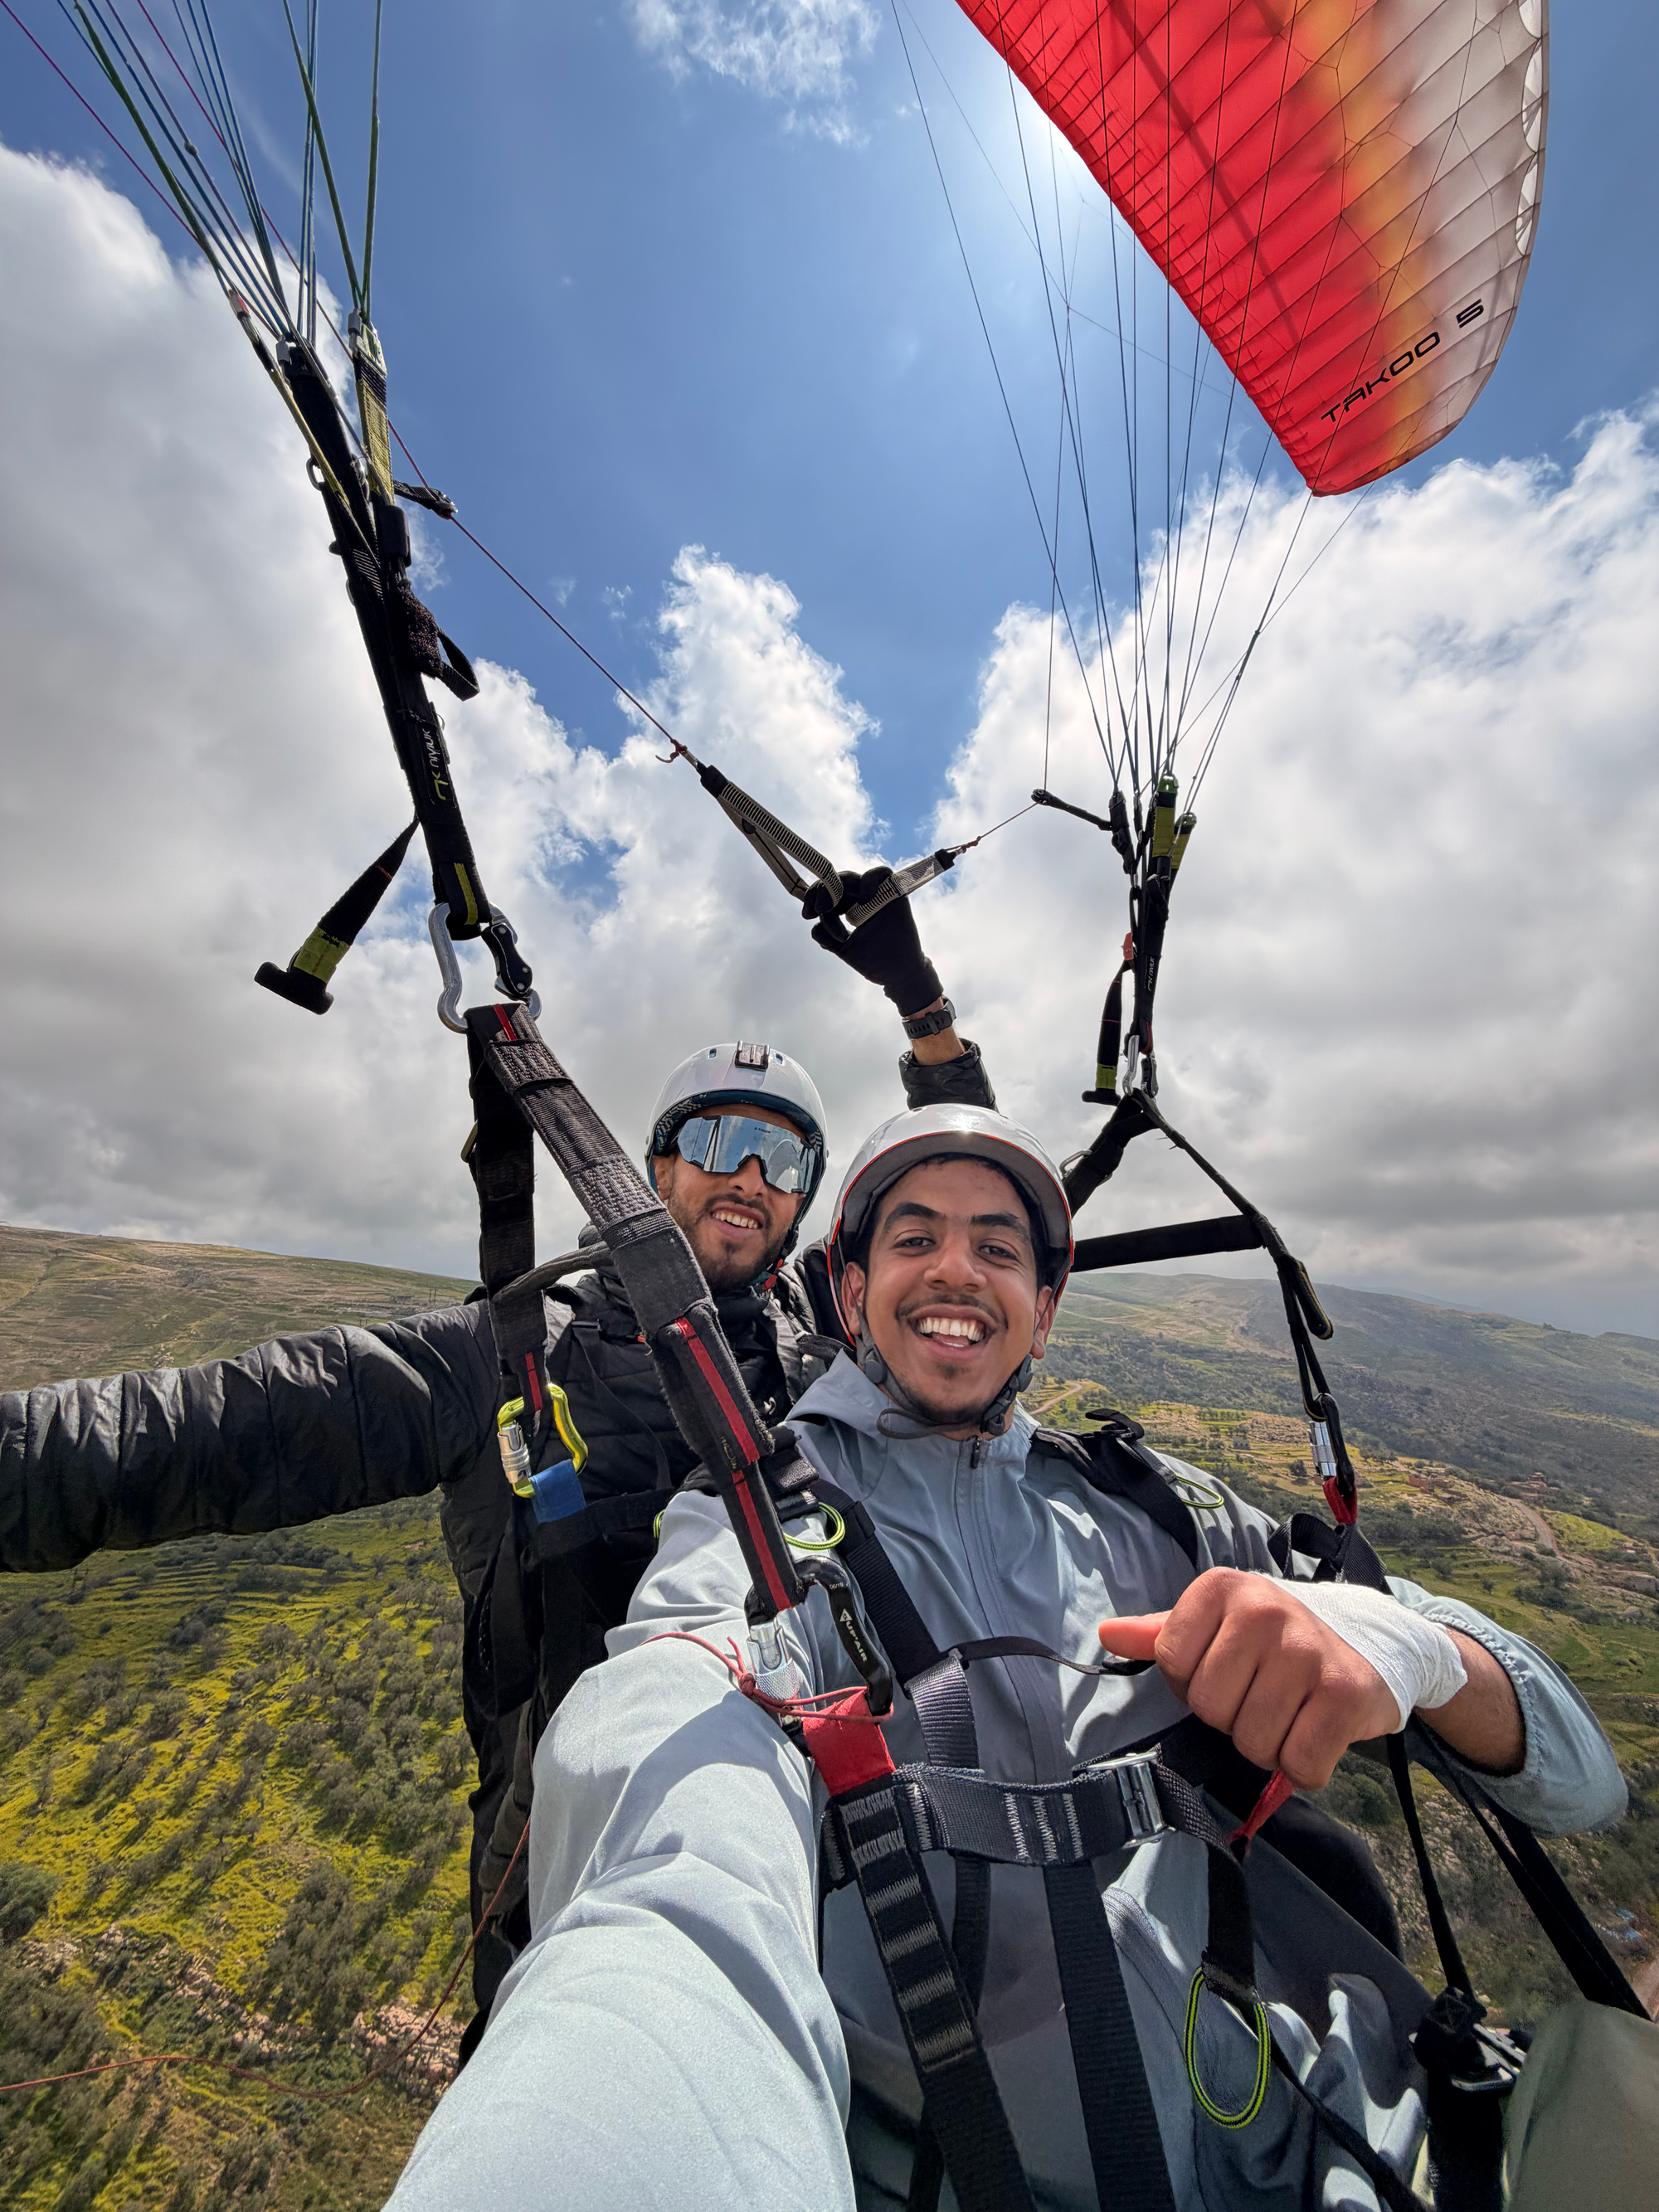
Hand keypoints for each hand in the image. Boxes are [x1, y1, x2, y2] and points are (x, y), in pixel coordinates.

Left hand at [803, 867, 941, 1015]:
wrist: (898, 974)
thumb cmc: (875, 962)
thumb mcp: (844, 949)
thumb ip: (827, 937)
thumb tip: (813, 925)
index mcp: (849, 909)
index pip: (828, 893)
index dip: (814, 898)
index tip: (807, 914)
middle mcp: (862, 899)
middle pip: (837, 882)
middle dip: (821, 891)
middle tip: (817, 909)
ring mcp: (878, 895)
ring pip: (852, 877)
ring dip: (838, 887)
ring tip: (831, 908)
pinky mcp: (895, 894)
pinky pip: (882, 873)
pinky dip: (869, 880)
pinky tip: (863, 899)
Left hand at [1098, 1568, 1398, 1789]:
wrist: (1371, 1639)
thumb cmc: (1278, 1638)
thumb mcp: (1219, 1621)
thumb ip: (1162, 1633)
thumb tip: (1106, 1635)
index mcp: (1223, 1588)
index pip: (1171, 1664)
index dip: (1193, 1683)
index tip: (1227, 1671)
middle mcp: (1264, 1611)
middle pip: (1209, 1709)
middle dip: (1232, 1719)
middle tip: (1264, 1696)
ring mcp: (1307, 1651)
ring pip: (1251, 1743)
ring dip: (1269, 1745)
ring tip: (1291, 1712)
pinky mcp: (1346, 1694)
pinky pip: (1299, 1764)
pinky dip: (1305, 1766)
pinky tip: (1316, 1732)